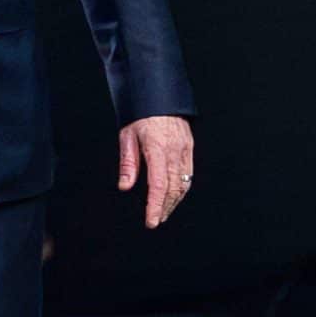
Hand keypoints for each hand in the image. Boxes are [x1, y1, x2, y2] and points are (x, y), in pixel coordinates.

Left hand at [116, 114, 194, 228]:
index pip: (158, 185)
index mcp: (158, 148)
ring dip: (174, 201)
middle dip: (165, 207)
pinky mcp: (189, 147)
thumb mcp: (127, 136)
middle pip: (173, 188)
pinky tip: (174, 195)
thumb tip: (125, 186)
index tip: (152, 221)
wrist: (159, 95)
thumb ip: (128, 163)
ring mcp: (185, 149)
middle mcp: (175, 150)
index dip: (156, 206)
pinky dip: (182, 188)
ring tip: (164, 212)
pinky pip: (189, 173)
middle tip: (156, 220)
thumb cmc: (140, 114)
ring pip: (184, 183)